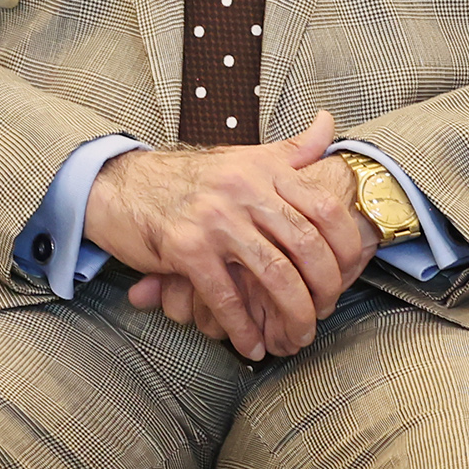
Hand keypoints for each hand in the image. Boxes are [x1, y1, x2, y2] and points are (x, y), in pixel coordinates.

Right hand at [83, 111, 377, 360]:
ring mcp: (214, 218)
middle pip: (306, 248)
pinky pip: (226, 296)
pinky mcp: (186, 247)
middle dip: (324, 291)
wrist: (120, 186)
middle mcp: (243, 190)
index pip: (325, 210)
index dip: (346, 249)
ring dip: (292, 317)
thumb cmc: (187, 178)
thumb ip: (290, 149)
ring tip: (296, 338)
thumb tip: (328, 122)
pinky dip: (243, 328)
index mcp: (262, 169)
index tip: (348, 275)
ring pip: (274, 276)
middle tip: (324, 314)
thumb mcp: (243, 157)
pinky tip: (251, 345)